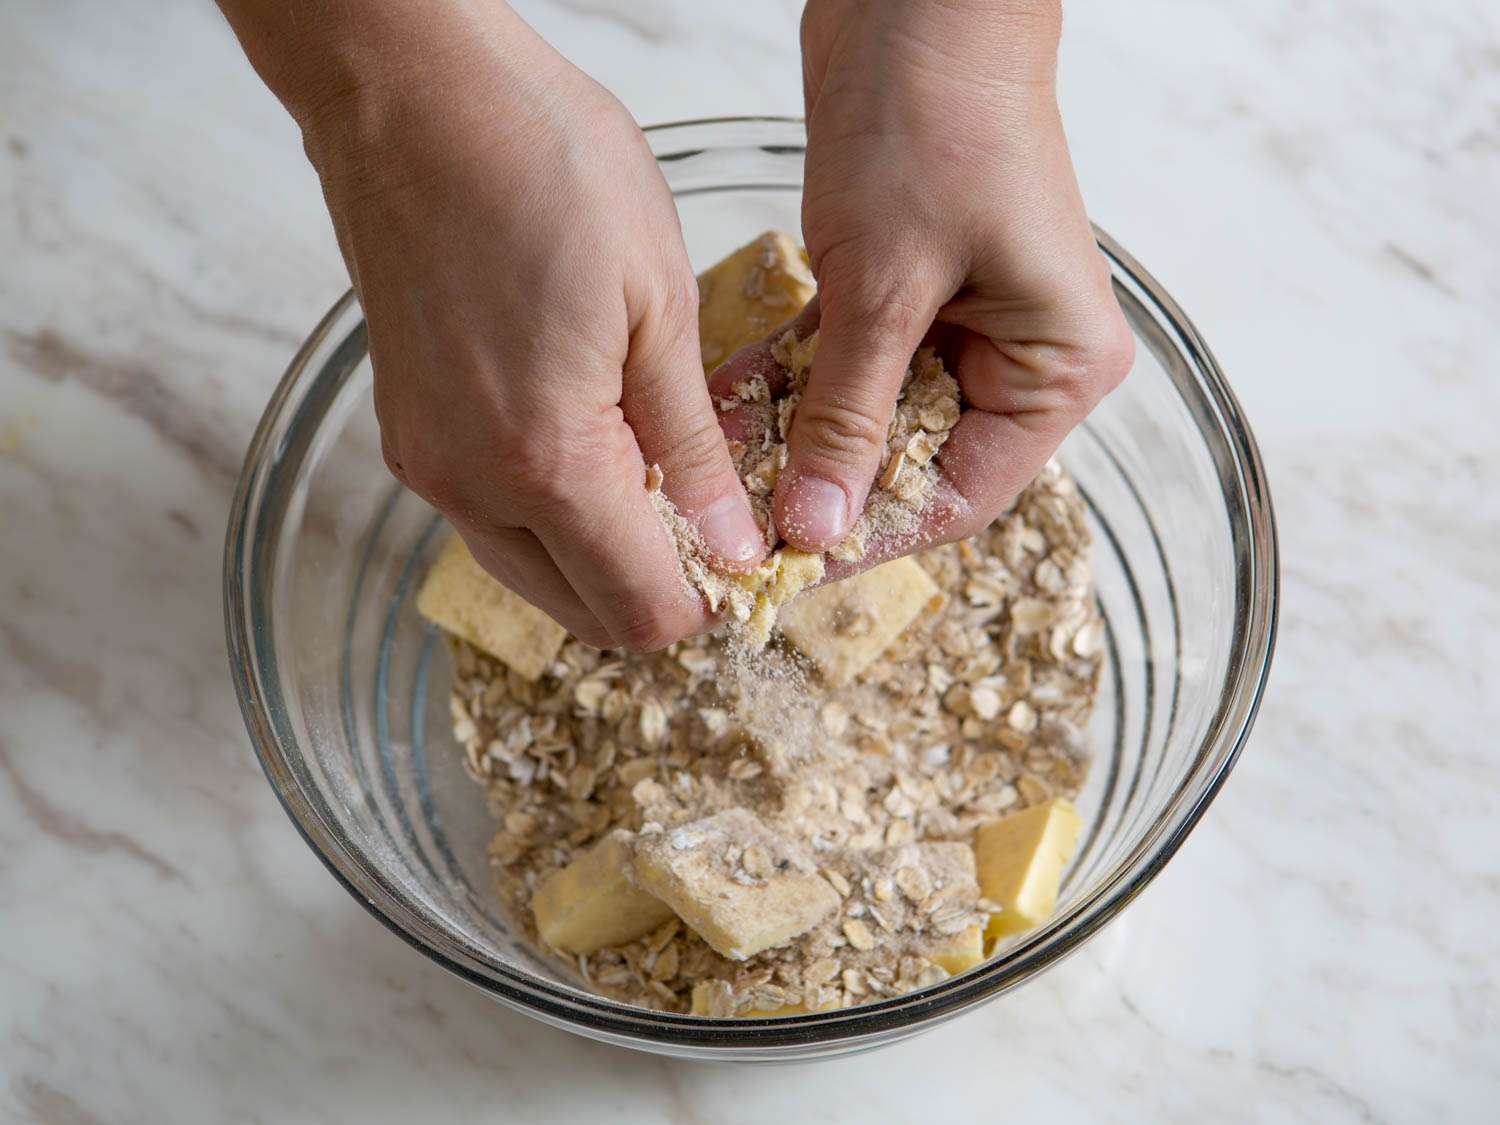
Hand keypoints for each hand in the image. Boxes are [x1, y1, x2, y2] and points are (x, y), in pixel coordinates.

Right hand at [243, 4, 764, 647]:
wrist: (411, 93)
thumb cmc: (545, 167)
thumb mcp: (659, 305)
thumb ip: (693, 445)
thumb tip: (732, 543)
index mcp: (545, 462)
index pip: (638, 609)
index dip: (707, 600)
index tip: (750, 554)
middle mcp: (469, 485)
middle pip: (581, 608)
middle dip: (656, 587)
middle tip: (715, 517)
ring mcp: (427, 462)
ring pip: (531, 568)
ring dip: (601, 552)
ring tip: (660, 470)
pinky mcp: (407, 432)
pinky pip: (490, 515)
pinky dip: (550, 510)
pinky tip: (596, 442)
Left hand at [772, 0, 1133, 555]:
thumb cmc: (935, 123)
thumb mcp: (886, 289)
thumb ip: (847, 416)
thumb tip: (813, 528)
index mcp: (1056, 370)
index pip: (958, 495)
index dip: (869, 536)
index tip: (787, 568)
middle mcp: (1020, 358)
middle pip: (913, 461)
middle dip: (821, 487)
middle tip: (736, 526)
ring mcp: (964, 324)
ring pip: (869, 414)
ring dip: (792, 434)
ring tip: (715, 475)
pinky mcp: (910, 290)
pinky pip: (847, 361)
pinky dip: (790, 378)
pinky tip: (721, 406)